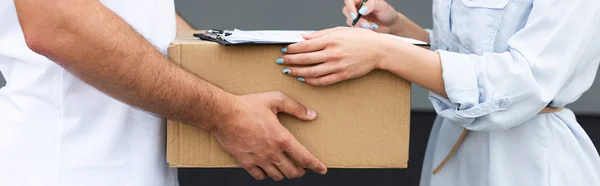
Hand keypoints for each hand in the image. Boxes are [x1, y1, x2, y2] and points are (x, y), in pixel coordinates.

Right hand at [211, 91, 326, 180]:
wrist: (222, 114)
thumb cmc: (248, 105)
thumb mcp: (276, 100)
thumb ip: (296, 107)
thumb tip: (312, 115)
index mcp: (282, 138)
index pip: (304, 158)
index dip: (316, 166)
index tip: (322, 169)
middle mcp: (272, 153)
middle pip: (292, 172)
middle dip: (300, 172)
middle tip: (302, 168)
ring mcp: (258, 159)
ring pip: (277, 176)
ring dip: (284, 174)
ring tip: (285, 168)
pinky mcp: (245, 162)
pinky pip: (259, 176)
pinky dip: (266, 175)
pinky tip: (267, 169)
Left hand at [277, 27, 404, 85]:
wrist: (378, 50)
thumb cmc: (360, 38)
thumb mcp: (339, 30)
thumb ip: (320, 34)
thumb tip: (303, 36)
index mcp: (331, 40)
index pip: (306, 45)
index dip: (292, 49)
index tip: (284, 50)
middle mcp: (333, 53)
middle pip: (306, 59)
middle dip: (290, 61)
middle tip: (280, 62)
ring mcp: (337, 66)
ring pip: (312, 72)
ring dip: (297, 73)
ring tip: (288, 72)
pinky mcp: (342, 75)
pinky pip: (323, 81)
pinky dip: (311, 81)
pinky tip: (304, 79)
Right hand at [343, 0, 401, 33]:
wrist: (390, 25)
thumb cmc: (386, 12)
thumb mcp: (381, 5)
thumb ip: (371, 5)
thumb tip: (361, 10)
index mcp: (360, 0)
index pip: (349, 1)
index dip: (350, 8)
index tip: (355, 16)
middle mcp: (356, 7)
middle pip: (346, 11)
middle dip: (356, 19)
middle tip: (366, 24)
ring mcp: (355, 17)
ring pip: (350, 21)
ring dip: (361, 25)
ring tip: (374, 26)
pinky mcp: (357, 26)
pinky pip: (354, 28)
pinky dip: (362, 30)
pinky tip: (372, 28)